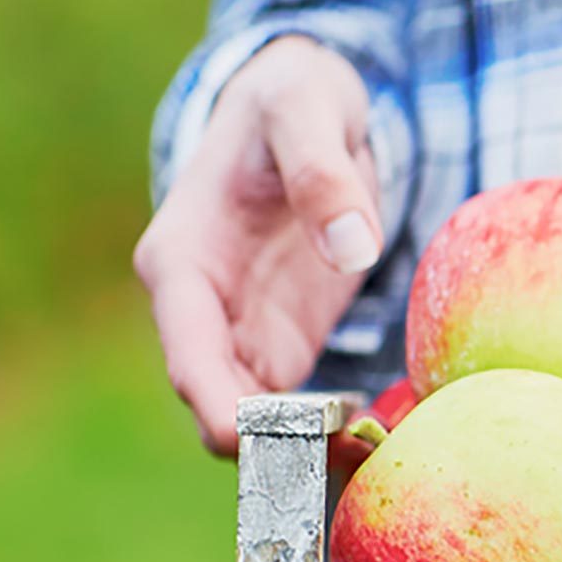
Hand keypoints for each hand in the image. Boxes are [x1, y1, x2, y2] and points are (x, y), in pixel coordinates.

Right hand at [133, 37, 383, 453]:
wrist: (303, 102)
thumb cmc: (292, 95)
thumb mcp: (307, 107)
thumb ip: (323, 172)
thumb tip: (354, 248)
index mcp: (183, 259)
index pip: (187, 351)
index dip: (219, 405)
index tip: (262, 444)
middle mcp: (199, 309)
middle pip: (217, 405)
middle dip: (269, 448)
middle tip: (342, 466)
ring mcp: (238, 333)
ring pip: (254, 422)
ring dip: (302, 455)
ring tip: (370, 466)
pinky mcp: (281, 344)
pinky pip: (293, 411)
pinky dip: (327, 437)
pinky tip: (378, 448)